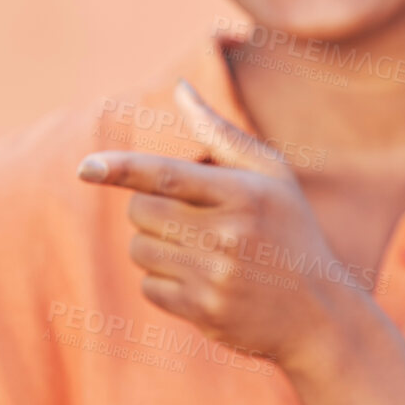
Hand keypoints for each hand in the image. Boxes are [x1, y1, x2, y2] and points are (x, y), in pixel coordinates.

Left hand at [76, 80, 370, 368]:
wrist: (318, 315)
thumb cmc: (290, 232)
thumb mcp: (271, 176)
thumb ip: (222, 134)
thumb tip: (180, 89)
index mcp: (243, 194)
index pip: (167, 177)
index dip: (122, 169)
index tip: (87, 167)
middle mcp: (228, 235)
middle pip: (141, 213)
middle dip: (149, 209)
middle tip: (184, 217)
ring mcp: (214, 277)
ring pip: (140, 250)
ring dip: (155, 245)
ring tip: (197, 250)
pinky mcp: (203, 311)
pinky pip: (149, 287)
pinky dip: (163, 281)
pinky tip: (199, 280)